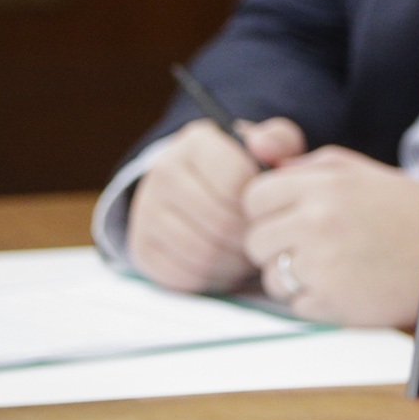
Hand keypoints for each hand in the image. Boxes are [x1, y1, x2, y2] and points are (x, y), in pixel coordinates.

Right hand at [127, 117, 303, 291]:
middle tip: (265, 239)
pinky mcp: (141, 247)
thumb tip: (266, 149)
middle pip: (221, 222)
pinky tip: (228, 266)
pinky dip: (212, 278)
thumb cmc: (239, 168)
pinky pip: (183, 275)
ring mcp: (146, 212)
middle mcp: (163, 173)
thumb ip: (277, 141)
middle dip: (251, 237)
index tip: (269, 209)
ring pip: (203, 252)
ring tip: (250, 253)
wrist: (192, 185)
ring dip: (235, 261)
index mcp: (197, 143)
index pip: (237, 183)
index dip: (261, 204)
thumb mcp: (264, 146)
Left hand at [241, 148, 418, 325]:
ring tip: (336, 268)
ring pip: (271, 278)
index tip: (288, 219)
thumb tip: (266, 164)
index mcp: (325, 185)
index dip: (268, 211)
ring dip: (295, 277)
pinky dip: (316, 302)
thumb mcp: (367, 173)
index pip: (254, 198)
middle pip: (256, 241)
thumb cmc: (415, 215)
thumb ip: (313, 165)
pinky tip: (348, 287)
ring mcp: (322, 265)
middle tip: (314, 248)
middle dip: (278, 246)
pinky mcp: (332, 303)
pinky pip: (295, 306)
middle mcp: (317, 222)